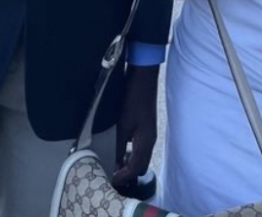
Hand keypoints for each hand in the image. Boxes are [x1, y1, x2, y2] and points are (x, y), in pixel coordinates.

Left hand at [111, 65, 157, 187]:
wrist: (144, 80)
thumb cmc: (133, 100)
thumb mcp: (122, 125)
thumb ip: (119, 146)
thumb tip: (115, 163)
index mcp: (145, 142)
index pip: (136, 169)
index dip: (124, 177)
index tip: (111, 182)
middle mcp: (150, 141)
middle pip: (141, 167)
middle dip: (129, 174)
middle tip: (113, 176)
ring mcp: (150, 134)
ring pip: (142, 158)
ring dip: (130, 165)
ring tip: (115, 166)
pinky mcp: (147, 129)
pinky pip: (140, 149)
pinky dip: (132, 155)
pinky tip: (121, 151)